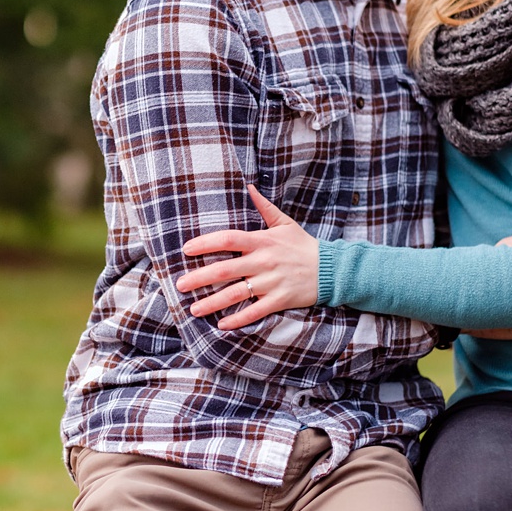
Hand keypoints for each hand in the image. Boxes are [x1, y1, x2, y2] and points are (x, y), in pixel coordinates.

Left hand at [176, 185, 318, 329]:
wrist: (331, 268)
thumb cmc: (303, 245)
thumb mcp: (285, 223)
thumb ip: (264, 207)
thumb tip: (249, 186)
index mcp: (262, 241)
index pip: (228, 239)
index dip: (205, 243)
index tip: (186, 249)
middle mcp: (263, 261)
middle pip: (225, 269)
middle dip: (199, 278)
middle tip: (180, 285)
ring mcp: (271, 282)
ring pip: (236, 293)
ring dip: (212, 302)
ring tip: (193, 308)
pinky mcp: (280, 300)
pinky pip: (255, 311)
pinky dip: (238, 319)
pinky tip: (221, 324)